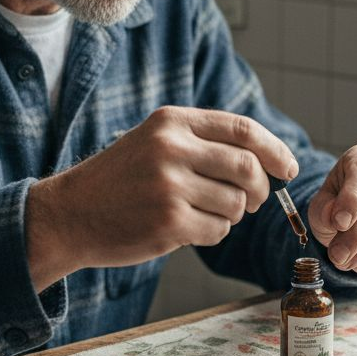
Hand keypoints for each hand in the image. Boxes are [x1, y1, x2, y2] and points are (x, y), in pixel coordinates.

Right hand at [25, 106, 298, 289]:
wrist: (69, 214)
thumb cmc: (120, 181)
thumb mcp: (155, 141)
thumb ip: (203, 142)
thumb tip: (267, 158)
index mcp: (171, 121)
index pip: (242, 130)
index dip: (274, 150)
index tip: (287, 167)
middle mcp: (171, 148)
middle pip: (247, 168)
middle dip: (258, 189)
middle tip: (252, 200)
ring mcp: (170, 186)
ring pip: (235, 203)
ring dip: (230, 214)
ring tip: (202, 213)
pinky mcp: (169, 222)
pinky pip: (218, 231)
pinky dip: (213, 233)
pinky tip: (187, 229)